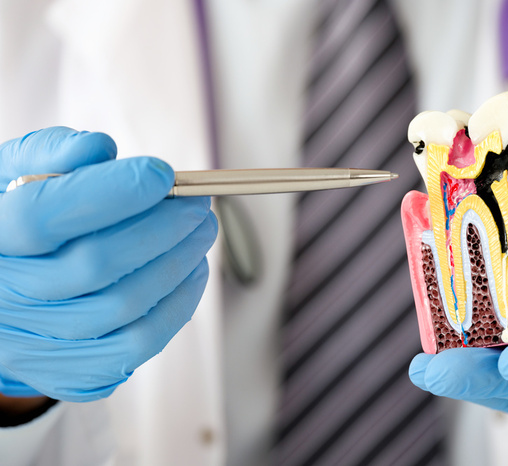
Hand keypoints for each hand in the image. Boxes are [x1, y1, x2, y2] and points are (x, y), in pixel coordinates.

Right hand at [0, 127, 216, 401]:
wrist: (2, 293)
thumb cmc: (18, 223)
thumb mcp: (15, 176)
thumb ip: (51, 155)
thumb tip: (101, 149)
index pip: (45, 215)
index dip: (112, 192)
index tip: (162, 174)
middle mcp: (6, 296)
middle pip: (95, 264)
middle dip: (162, 228)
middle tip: (197, 205)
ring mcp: (36, 342)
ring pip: (123, 306)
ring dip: (178, 264)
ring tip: (201, 231)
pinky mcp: (71, 371)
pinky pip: (138, 344)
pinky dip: (177, 304)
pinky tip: (192, 270)